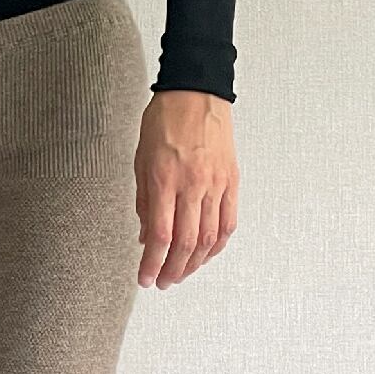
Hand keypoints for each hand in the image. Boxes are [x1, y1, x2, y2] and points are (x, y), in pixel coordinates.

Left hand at [134, 90, 238, 289]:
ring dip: (193, 263)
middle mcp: (192, 184)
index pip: (161, 235)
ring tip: (181, 274)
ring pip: (208, 238)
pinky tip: (205, 255)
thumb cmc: (165, 119)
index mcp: (165, 178)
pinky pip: (228, 223)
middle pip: (185, 243)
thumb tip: (146, 238)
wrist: (197, 90)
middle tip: (163, 283)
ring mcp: (215, 184)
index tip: (146, 279)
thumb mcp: (142, 160)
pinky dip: (217, 246)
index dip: (153, 263)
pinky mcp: (231, 181)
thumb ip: (144, 202)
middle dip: (173, 270)